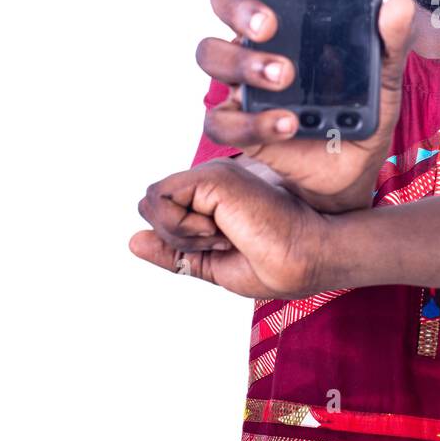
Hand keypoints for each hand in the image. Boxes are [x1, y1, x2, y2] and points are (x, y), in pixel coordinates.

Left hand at [130, 159, 329, 299]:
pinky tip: (222, 228)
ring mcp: (213, 176)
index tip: (224, 245)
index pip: (164, 211)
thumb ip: (175, 251)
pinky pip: (162, 200)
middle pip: (152, 205)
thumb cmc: (274, 264)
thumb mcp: (213, 263)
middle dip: (176, 234)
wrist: (306, 258)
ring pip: (153, 202)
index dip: (181, 239)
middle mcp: (212, 181)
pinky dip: (183, 226)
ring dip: (182, 232)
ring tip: (225, 234)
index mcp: (214, 197)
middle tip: (223, 239)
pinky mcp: (214, 177)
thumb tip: (133, 240)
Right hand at [195, 0, 415, 212]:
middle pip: (224, 1)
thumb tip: (397, 3)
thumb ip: (391, 38)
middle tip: (269, 23)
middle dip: (239, 6)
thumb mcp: (385, 72)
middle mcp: (257, 38)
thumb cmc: (362, 106)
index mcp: (290, 12)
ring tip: (284, 75)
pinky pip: (223, 118)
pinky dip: (254, 120)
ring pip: (212, 54)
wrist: (352, 167)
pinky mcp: (238, 122)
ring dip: (244, 62)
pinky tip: (288, 122)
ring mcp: (242, 79)